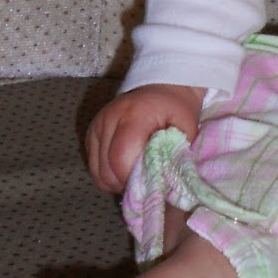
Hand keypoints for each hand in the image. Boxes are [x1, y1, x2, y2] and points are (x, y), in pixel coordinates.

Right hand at [85, 82, 206, 192]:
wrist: (163, 89)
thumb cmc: (176, 110)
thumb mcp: (186, 129)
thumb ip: (174, 157)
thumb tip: (163, 188)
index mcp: (134, 114)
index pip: (120, 157)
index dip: (133, 178)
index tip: (150, 182)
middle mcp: (109, 118)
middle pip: (106, 170)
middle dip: (126, 182)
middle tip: (145, 180)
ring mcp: (97, 125)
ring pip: (98, 173)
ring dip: (116, 181)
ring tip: (136, 173)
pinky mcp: (91, 133)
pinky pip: (94, 168)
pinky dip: (109, 175)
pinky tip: (125, 168)